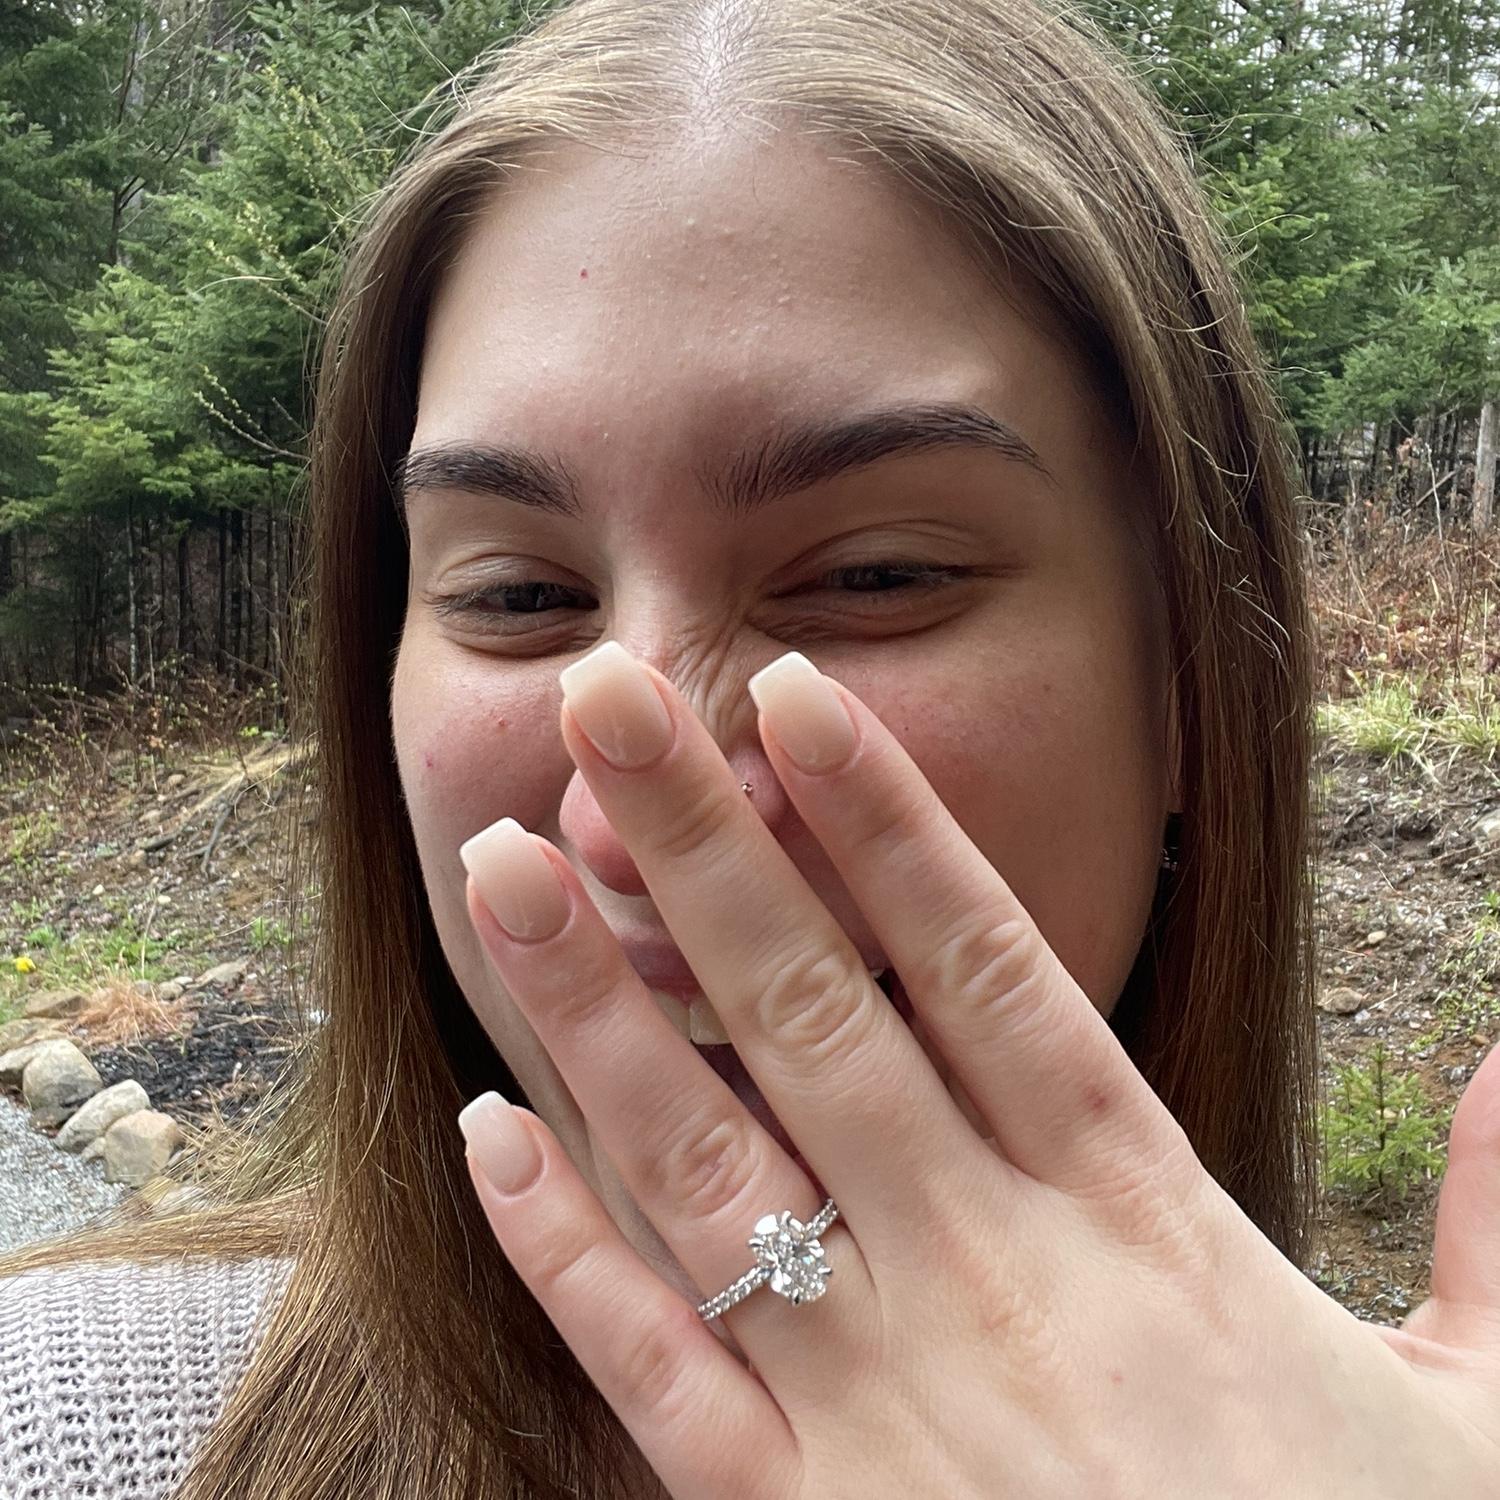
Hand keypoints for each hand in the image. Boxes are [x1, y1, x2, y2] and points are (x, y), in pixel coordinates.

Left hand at [455, 641, 1499, 1497]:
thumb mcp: (1482, 1416)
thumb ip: (1499, 1231)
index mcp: (1142, 1220)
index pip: (985, 961)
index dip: (882, 817)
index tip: (793, 695)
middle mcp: (989, 1276)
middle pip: (815, 1012)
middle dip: (698, 845)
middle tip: (603, 699)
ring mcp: (881, 1406)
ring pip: (706, 1161)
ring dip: (595, 1007)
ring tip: (503, 868)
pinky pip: (660, 1375)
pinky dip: (568, 1256)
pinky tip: (488, 1138)